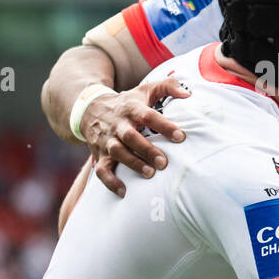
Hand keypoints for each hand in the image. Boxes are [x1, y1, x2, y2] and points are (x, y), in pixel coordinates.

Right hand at [82, 78, 189, 196]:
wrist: (90, 110)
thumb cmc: (127, 103)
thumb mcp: (145, 90)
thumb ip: (168, 86)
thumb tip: (188, 94)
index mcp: (131, 108)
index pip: (148, 116)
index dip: (164, 126)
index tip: (181, 137)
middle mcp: (118, 125)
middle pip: (131, 137)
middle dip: (147, 150)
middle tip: (164, 162)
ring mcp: (107, 141)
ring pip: (117, 153)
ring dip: (133, 164)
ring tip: (150, 174)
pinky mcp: (100, 155)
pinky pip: (102, 171)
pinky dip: (111, 182)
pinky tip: (124, 192)